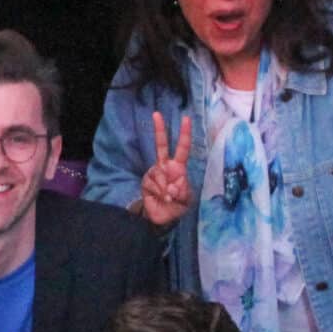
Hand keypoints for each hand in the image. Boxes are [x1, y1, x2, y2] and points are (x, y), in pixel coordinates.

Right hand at [136, 110, 195, 228]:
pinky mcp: (146, 181)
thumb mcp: (186, 199)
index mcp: (178, 167)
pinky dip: (159, 192)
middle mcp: (165, 166)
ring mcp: (154, 172)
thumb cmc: (177, 205)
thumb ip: (181, 190)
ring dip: (166, 188)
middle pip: (161, 145)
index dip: (184, 134)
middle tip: (156, 114)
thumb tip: (171, 186)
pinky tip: (161, 197)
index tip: (185, 118)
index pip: (182, 148)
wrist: (162, 217)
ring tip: (169, 197)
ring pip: (159, 173)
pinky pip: (153, 183)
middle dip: (159, 129)